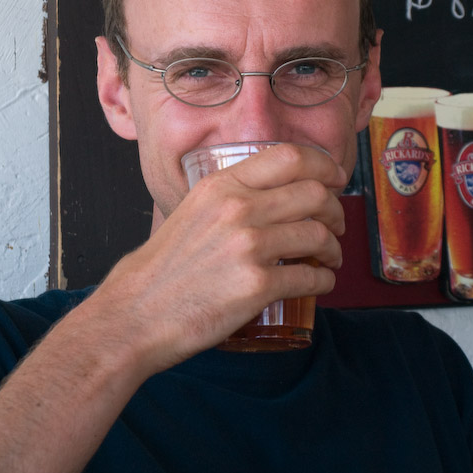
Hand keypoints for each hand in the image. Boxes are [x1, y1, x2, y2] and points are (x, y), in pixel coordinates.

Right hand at [91, 143, 347, 372]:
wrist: (135, 314)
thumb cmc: (161, 269)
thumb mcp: (191, 211)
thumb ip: (229, 198)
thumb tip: (271, 196)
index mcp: (221, 186)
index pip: (290, 157)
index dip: (324, 165)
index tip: (337, 178)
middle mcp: (238, 209)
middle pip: (314, 194)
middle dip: (336, 209)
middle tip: (337, 224)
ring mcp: (249, 247)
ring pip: (319, 235)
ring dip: (334, 248)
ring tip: (331, 258)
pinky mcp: (257, 286)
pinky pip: (311, 277)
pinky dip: (325, 280)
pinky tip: (321, 282)